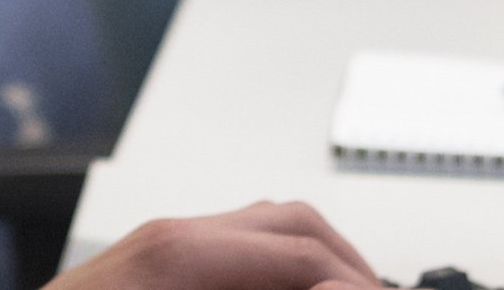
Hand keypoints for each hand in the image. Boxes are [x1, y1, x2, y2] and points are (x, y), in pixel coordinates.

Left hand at [53, 199, 385, 288]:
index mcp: (177, 256)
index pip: (300, 252)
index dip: (353, 281)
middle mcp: (168, 236)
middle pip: (290, 222)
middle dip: (346, 260)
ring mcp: (156, 242)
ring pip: (263, 224)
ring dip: (313, 258)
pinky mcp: (150, 258)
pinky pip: (230, 241)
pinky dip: (274, 263)